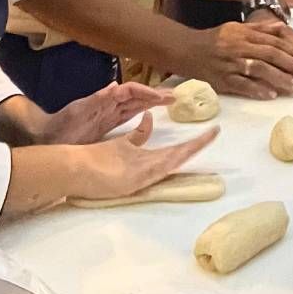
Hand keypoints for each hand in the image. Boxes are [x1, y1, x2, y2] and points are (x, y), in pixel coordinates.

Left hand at [40, 80, 168, 145]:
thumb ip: (97, 99)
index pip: (130, 92)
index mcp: (104, 100)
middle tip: (174, 96)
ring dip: (151, 101)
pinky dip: (140, 111)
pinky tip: (149, 111)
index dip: (145, 92)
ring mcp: (108, 114)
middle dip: (154, 95)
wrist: (45, 137)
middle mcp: (109, 105)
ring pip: (135, 105)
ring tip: (168, 100)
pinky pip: (127, 115)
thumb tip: (117, 85)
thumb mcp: (79, 112)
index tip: (161, 96)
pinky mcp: (106, 125)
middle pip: (136, 96)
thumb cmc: (61, 126)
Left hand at [72, 115, 218, 201]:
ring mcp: (142, 174)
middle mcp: (147, 167)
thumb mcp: (121, 145)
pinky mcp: (134, 179)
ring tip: (208, 138)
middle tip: (216, 133)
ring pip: (172, 160)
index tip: (207, 132)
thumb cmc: (95, 161)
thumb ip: (138, 134)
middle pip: (177, 155)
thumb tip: (150, 115)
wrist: (75, 172)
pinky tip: (184, 151)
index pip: (172, 150)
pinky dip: (171, 159)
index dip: (190, 142)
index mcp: (144, 160)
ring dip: (191, 149)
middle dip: (197, 144)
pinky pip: (156, 168)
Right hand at [194, 18, 292, 99]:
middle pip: (271, 54)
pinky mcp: (222, 79)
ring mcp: (231, 63)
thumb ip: (261, 29)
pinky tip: (270, 95)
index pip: (275, 41)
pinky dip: (256, 89)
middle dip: (292, 64)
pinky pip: (241, 84)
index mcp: (245, 33)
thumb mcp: (237, 28)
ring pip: (259, 69)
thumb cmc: (215, 39)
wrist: (186, 49)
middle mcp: (239, 46)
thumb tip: (283, 27)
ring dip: (279, 78)